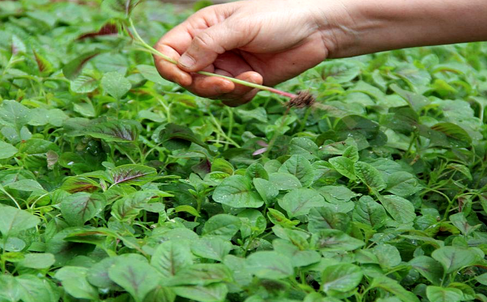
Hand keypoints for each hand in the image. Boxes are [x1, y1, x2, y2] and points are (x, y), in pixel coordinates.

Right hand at [154, 0, 343, 105]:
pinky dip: (242, 95)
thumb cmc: (280, 17)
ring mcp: (227, 67)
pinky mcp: (244, 82)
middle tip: (227, 84)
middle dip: (206, 85)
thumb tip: (182, 66)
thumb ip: (209, 44)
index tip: (184, 78)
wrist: (317, 31)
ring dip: (228, 91)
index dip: (169, 67)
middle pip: (187, 78)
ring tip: (252, 79)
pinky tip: (259, 82)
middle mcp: (210, 49)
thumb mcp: (241, 26)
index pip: (169, 50)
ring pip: (209, 92)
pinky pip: (230, 99)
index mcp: (202, 27)